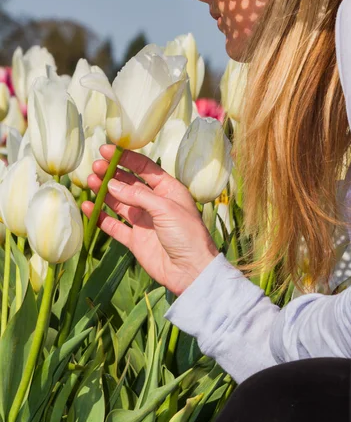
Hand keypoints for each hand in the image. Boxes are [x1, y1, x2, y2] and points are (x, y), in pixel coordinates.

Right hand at [81, 145, 218, 295]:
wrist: (191, 272)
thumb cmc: (187, 235)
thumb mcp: (165, 208)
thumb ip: (138, 196)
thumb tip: (112, 184)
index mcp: (168, 190)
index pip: (145, 168)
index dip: (126, 158)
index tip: (107, 150)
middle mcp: (154, 203)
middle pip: (129, 184)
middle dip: (112, 174)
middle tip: (95, 167)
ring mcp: (144, 221)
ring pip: (119, 203)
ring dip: (105, 192)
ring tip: (90, 182)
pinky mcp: (135, 240)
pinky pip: (114, 226)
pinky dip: (101, 217)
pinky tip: (89, 207)